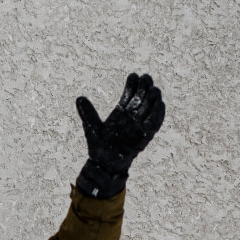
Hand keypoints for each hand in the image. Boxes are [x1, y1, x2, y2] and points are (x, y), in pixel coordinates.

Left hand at [75, 72, 164, 197]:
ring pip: (149, 109)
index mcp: (120, 113)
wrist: (105, 164)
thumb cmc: (99, 147)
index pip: (128, 95)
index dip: (132, 85)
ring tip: (154, 89)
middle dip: (144, 88)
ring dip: (153, 98)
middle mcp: (131, 118)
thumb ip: (88, 113)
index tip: (134, 75)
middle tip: (146, 78)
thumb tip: (79, 98)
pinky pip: (154, 124)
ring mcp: (138, 126)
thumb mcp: (92, 127)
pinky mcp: (144, 137)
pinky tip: (161, 104)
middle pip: (141, 98)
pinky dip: (158, 115)